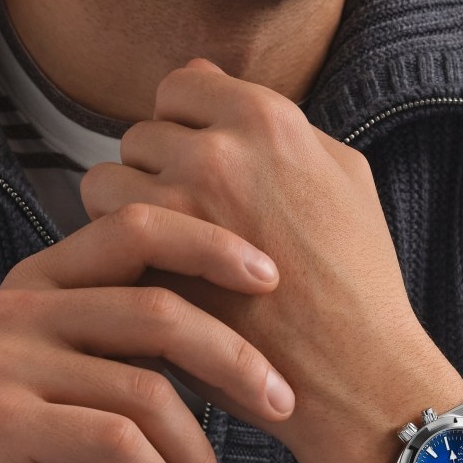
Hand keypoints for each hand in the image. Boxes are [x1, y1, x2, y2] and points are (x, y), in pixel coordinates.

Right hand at [0, 205, 292, 462]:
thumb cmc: (27, 454)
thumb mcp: (82, 382)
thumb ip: (132, 344)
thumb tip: (238, 331)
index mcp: (43, 282)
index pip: (137, 230)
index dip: (211, 244)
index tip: (273, 279)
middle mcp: (19, 306)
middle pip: (159, 311)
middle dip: (238, 363)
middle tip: (283, 408)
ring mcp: (4, 361)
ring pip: (147, 392)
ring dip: (199, 457)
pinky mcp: (1, 422)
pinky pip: (117, 443)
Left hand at [80, 57, 462, 462]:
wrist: (357, 376)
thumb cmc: (360, 283)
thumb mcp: (347, 177)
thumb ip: (285, 130)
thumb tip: (222, 99)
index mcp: (266, 120)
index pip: (185, 86)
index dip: (187, 126)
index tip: (200, 168)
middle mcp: (215, 154)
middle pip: (141, 135)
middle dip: (157, 173)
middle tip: (189, 225)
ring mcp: (177, 215)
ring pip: (106, 185)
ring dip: (126, 216)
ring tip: (168, 257)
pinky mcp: (152, 272)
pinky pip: (102, 246)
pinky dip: (119, 263)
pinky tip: (156, 287)